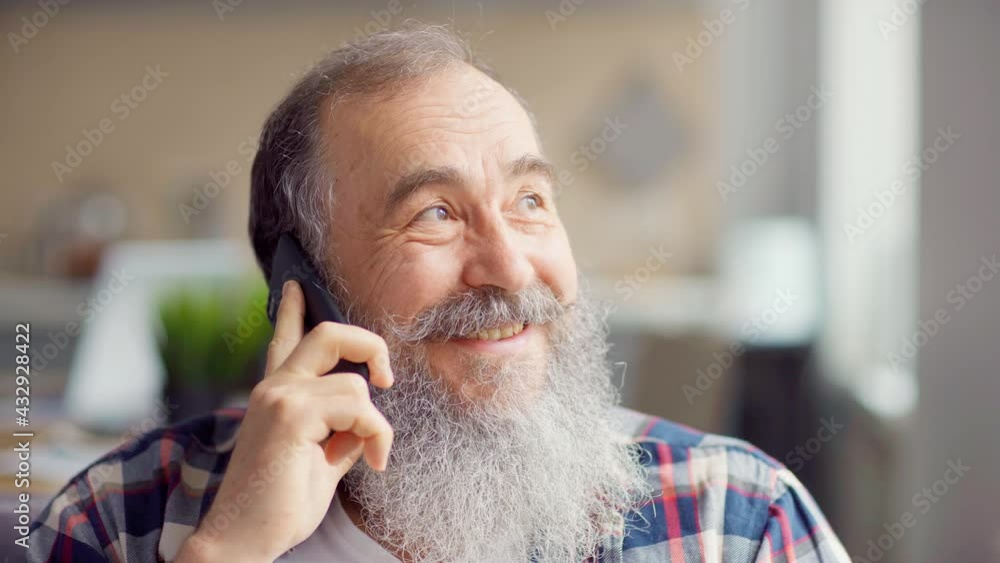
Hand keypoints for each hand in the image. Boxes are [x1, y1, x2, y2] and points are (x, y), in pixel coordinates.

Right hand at [176, 280, 393, 561]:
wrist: (243, 540)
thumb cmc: (279, 505)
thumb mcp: (320, 460)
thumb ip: (341, 430)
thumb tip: (370, 419)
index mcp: (277, 395)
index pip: (285, 340)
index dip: (293, 310)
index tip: (296, 284)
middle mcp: (274, 387)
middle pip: (329, 334)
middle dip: (370, 345)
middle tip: (386, 377)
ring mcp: (279, 397)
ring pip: (355, 383)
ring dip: (376, 423)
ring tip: (370, 455)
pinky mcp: (290, 414)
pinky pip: (357, 406)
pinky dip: (376, 434)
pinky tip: (372, 461)